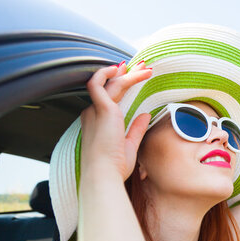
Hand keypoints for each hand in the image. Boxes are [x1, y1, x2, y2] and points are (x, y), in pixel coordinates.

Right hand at [79, 61, 152, 180]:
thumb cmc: (114, 167)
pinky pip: (102, 83)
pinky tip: (129, 70)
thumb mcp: (129, 144)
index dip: (121, 84)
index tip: (133, 76)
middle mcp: (93, 113)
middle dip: (125, 74)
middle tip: (142, 65)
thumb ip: (136, 129)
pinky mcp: (102, 109)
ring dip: (129, 73)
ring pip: (112, 83)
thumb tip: (146, 115)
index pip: (108, 97)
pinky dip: (113, 74)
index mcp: (97, 122)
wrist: (103, 175)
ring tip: (146, 67)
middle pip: (110, 86)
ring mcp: (96, 110)